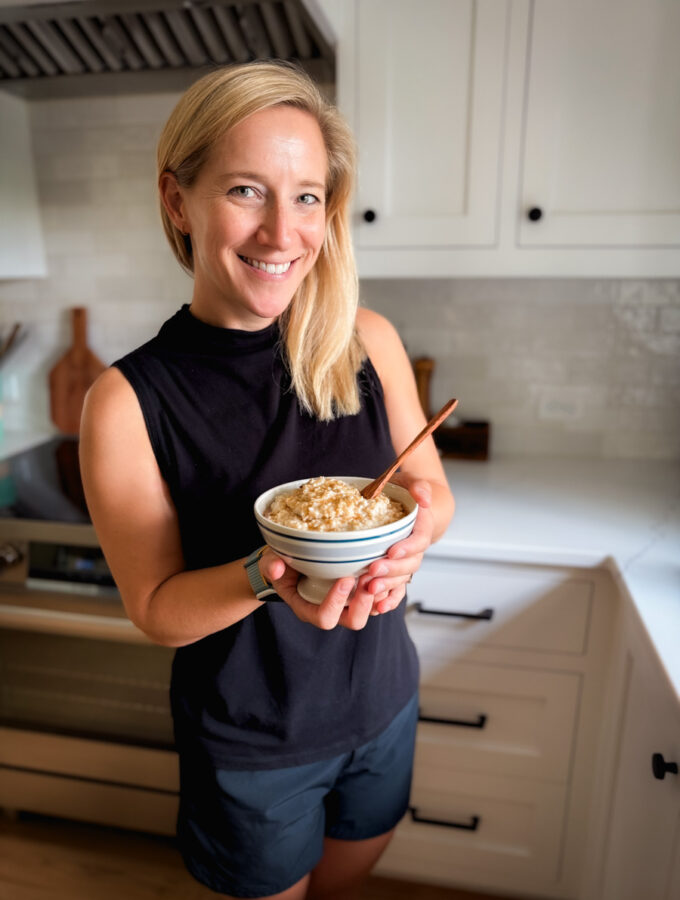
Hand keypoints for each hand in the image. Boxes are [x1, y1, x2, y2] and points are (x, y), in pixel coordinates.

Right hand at [258, 549, 376, 630]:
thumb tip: (276, 569)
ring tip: (380, 571)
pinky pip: (377, 599)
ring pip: (369, 611)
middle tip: (369, 577)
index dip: (336, 602)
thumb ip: (271, 566)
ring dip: (377, 594)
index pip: (324, 618)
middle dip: (364, 602)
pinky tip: (387, 568)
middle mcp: (330, 610)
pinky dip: (384, 588)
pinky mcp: (357, 594)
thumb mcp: (270, 563)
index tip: (345, 578)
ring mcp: (346, 604)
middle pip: (353, 621)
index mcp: (308, 609)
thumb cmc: (280, 564)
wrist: (290, 562)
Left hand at [362, 475, 434, 614]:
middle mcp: (417, 547)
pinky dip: (390, 599)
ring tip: (370, 589)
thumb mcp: (411, 483)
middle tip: (373, 571)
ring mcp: (408, 560)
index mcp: (421, 527)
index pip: (419, 540)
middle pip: (411, 563)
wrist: (411, 505)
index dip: (408, 547)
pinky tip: (378, 607)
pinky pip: (398, 588)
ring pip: (403, 577)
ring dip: (388, 585)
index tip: (392, 551)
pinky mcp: (398, 569)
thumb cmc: (407, 492)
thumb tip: (424, 498)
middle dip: (393, 569)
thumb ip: (419, 487)